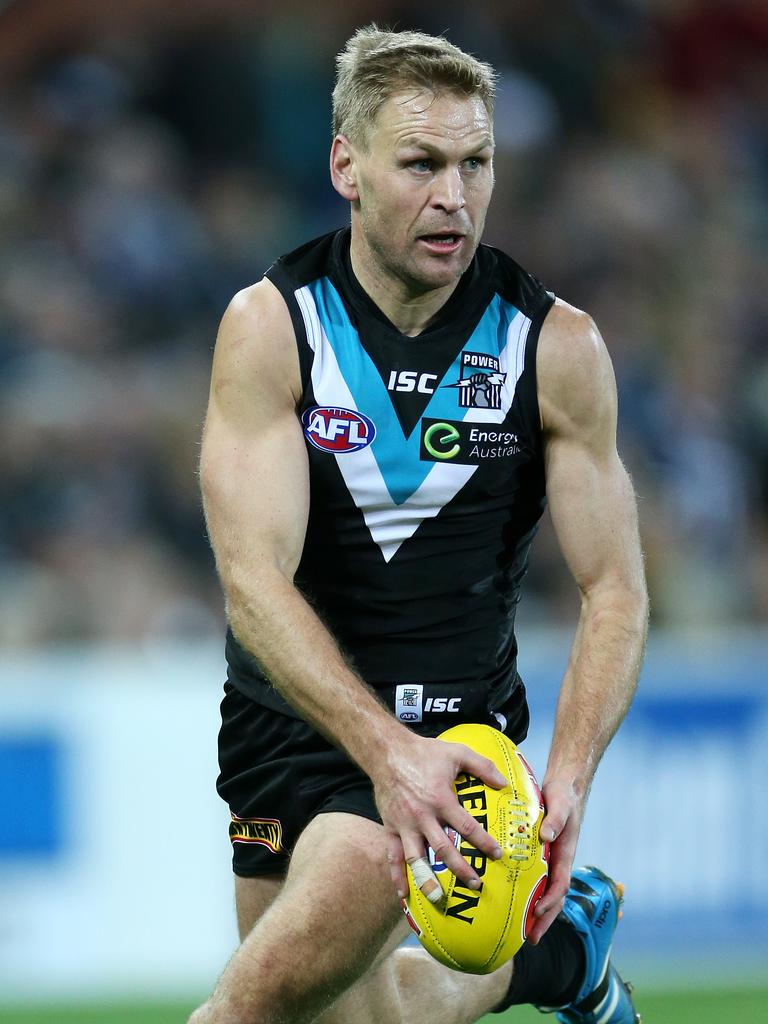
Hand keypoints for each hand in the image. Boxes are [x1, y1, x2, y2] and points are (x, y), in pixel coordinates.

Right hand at [374, 733, 507, 898]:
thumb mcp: (457, 752)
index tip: (498, 855)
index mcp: (441, 799)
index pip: (467, 827)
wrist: (387, 752)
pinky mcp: (390, 828)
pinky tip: (403, 894)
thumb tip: (504, 783)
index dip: (484, 843)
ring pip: (417, 858)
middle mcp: (423, 816)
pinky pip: (393, 856)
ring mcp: (404, 825)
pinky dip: (397, 876)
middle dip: (461, 869)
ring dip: (428, 880)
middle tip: (476, 884)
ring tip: (439, 899)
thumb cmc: (424, 752)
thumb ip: (482, 766)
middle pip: (443, 849)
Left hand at [526, 777, 583, 943]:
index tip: (538, 912)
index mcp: (565, 854)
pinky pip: (534, 878)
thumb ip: (554, 820)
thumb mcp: (561, 805)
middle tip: (530, 939)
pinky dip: (526, 892)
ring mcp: (549, 860)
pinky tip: (511, 900)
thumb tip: (545, 836)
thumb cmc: (563, 797)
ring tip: (521, 931)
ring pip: (544, 891)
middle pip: (554, 897)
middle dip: (544, 919)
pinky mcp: (539, 855)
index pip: (560, 884)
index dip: (551, 900)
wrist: (564, 788)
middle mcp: (557, 861)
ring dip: (536, 912)